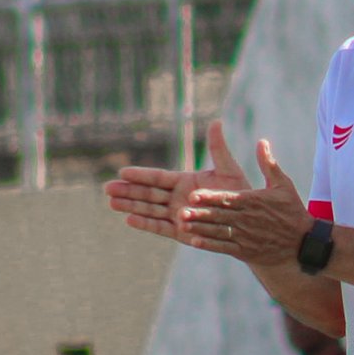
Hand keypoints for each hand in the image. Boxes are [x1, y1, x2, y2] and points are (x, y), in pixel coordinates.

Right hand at [104, 120, 250, 251]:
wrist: (246, 220)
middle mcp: (177, 198)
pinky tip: (129, 220)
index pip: (158, 177)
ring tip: (111, 203)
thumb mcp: (228, 169)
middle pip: (148, 194)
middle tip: (107, 188)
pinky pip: (161, 227)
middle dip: (128, 191)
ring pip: (149, 210)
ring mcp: (177, 215)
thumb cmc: (239, 193)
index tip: (123, 171)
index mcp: (185, 182)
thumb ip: (218, 148)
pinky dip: (146, 224)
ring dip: (131, 207)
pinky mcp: (181, 233)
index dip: (141, 175)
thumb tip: (217, 121)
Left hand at [181, 135, 312, 269]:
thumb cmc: (292, 211)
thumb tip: (262, 141)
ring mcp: (245, 236)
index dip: (210, 197)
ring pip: (218, 231)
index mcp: (253, 201)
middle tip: (180, 211)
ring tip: (182, 225)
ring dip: (200, 228)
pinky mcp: (245, 251)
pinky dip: (209, 245)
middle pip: (219, 215)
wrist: (303, 244)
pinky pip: (224, 247)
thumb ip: (269, 164)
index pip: (228, 198)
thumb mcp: (283, 185)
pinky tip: (194, 241)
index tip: (194, 195)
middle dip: (199, 213)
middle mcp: (247, 219)